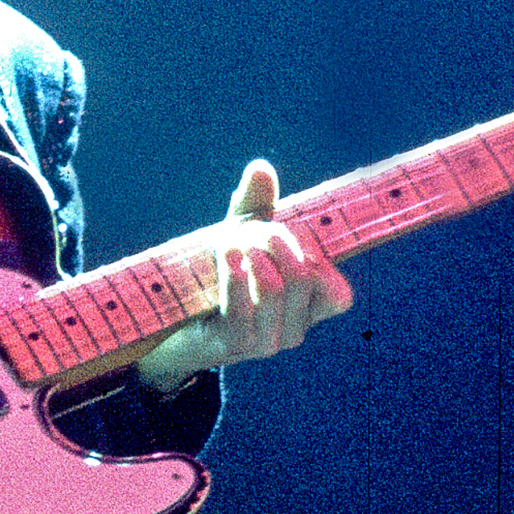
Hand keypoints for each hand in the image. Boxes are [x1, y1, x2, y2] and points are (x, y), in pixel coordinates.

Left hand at [134, 159, 353, 391]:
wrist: (174, 317)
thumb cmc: (220, 273)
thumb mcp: (241, 234)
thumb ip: (256, 204)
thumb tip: (261, 168)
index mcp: (307, 309)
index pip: (339, 296)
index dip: (318, 260)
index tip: (286, 236)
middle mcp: (294, 330)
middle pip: (302, 277)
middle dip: (276, 241)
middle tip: (251, 232)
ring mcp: (265, 343)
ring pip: (273, 289)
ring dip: (250, 255)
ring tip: (229, 244)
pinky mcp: (232, 345)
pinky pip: (241, 308)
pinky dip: (234, 276)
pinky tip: (226, 259)